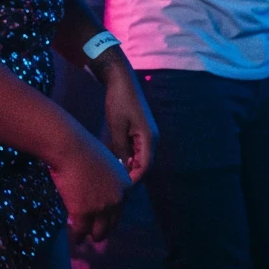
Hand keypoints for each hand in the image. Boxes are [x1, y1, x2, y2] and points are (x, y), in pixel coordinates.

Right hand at [48, 129, 131, 243]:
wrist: (69, 147)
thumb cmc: (84, 148)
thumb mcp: (106, 162)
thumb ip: (109, 178)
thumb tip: (102, 186)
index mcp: (125, 185)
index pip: (122, 207)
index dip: (112, 213)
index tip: (106, 217)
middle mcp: (117, 200)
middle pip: (113, 222)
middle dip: (105, 228)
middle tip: (98, 231)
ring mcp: (100, 208)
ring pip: (99, 231)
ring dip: (94, 235)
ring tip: (87, 237)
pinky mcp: (83, 213)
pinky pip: (81, 231)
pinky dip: (78, 237)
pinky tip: (75, 239)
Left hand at [103, 66, 157, 183]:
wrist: (120, 79)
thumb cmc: (119, 102)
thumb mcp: (117, 127)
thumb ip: (121, 149)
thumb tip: (123, 168)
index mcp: (149, 138)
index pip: (146, 166)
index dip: (135, 179)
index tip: (123, 189)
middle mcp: (152, 137)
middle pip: (145, 163)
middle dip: (133, 174)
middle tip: (117, 185)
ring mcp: (147, 133)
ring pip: (140, 156)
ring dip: (130, 165)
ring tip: (115, 176)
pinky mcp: (140, 129)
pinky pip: (136, 148)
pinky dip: (128, 155)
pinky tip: (116, 160)